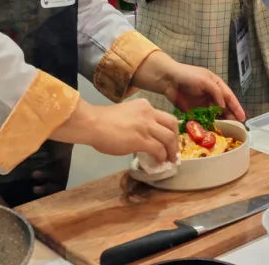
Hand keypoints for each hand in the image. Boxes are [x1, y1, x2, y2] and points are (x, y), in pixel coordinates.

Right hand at [56, 99, 178, 163]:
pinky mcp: (141, 139)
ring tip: (169, 159)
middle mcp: (148, 113)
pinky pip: (158, 149)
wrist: (92, 123)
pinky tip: (158, 162)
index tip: (169, 140)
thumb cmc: (102, 121)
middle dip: (175, 139)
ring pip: (169, 138)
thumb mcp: (125, 114)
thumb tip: (141, 136)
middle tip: (173, 151)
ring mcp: (146, 126)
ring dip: (171, 151)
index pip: (164, 116)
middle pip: (172, 124)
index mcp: (144, 106)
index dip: (170, 130)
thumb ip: (137, 121)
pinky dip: (161, 157)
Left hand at [137, 51, 245, 122]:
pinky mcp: (194, 111)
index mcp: (216, 85)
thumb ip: (216, 92)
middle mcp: (211, 95)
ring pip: (215, 115)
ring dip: (221, 122)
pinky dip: (208, 125)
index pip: (230, 97)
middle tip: (237, 128)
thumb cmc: (187, 75)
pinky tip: (212, 131)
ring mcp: (203, 103)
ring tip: (227, 132)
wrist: (168, 79)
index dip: (237, 108)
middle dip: (231, 117)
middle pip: (224, 108)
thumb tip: (223, 106)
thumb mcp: (204, 80)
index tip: (242, 118)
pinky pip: (204, 119)